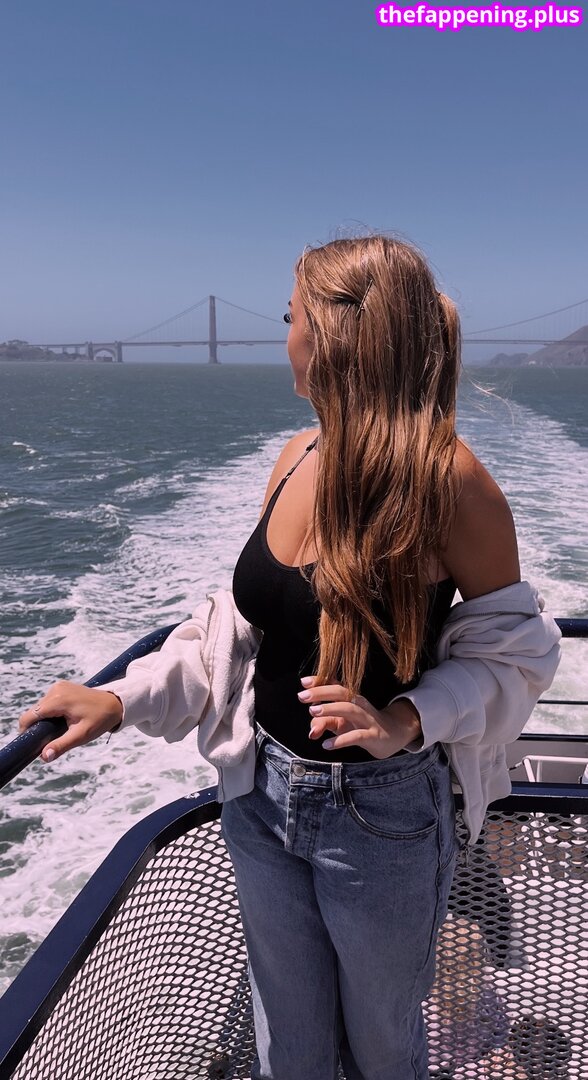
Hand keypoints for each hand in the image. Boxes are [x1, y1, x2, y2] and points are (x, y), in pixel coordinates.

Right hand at [19, 682, 122, 762]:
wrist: (114, 703)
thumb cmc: (99, 720)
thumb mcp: (81, 735)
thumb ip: (61, 745)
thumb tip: (44, 757)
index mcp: (58, 700)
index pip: (30, 716)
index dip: (26, 730)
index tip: (31, 743)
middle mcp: (55, 690)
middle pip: (34, 712)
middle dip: (38, 726)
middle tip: (52, 738)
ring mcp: (58, 686)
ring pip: (40, 707)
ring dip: (45, 719)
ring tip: (61, 728)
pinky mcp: (61, 686)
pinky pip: (48, 701)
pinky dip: (51, 711)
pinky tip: (63, 719)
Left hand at [298, 678, 422, 757]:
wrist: (392, 736)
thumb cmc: (360, 726)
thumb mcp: (339, 723)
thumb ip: (322, 723)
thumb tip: (310, 732)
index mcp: (351, 698)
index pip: (335, 685)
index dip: (320, 681)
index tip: (303, 682)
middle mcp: (359, 704)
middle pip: (342, 692)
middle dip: (321, 692)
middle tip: (302, 696)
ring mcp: (367, 719)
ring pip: (350, 709)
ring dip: (331, 708)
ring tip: (313, 712)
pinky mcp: (372, 736)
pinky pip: (356, 736)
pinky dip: (340, 740)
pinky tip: (326, 745)